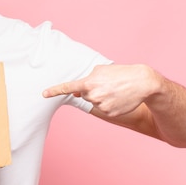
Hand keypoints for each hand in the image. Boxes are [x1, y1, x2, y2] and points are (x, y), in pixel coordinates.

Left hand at [42, 64, 158, 116]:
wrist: (142, 82)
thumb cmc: (120, 73)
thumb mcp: (101, 71)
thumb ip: (87, 79)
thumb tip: (77, 92)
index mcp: (89, 83)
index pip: (68, 87)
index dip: (55, 90)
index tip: (43, 94)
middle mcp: (93, 96)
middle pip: (85, 95)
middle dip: (92, 90)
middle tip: (107, 84)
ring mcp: (101, 106)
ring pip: (95, 102)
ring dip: (102, 97)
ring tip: (115, 90)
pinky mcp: (109, 113)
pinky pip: (104, 109)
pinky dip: (110, 104)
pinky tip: (119, 98)